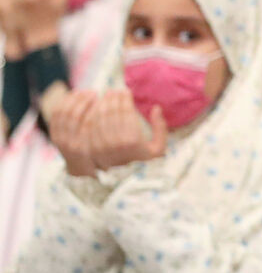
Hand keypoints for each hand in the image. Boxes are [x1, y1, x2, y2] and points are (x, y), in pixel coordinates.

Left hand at [49, 90, 163, 174]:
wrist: (123, 181)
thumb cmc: (143, 162)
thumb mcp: (159, 149)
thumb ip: (161, 128)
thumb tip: (156, 108)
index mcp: (133, 140)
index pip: (126, 112)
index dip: (124, 99)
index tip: (124, 91)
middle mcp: (116, 142)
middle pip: (111, 113)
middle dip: (112, 99)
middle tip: (113, 91)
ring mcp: (101, 145)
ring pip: (99, 117)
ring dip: (100, 104)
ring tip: (103, 97)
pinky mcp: (91, 147)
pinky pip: (89, 126)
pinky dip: (91, 114)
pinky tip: (94, 107)